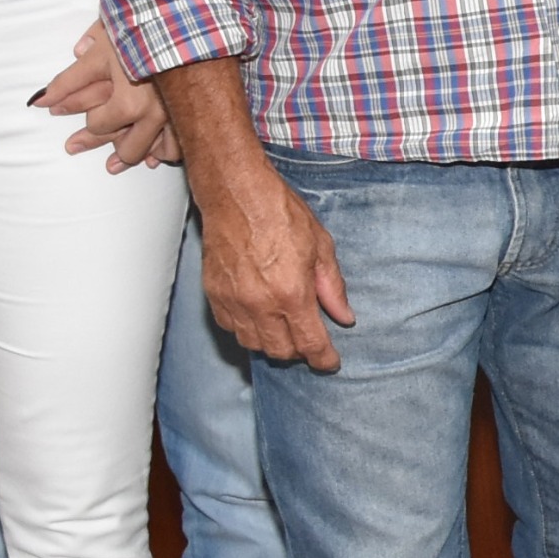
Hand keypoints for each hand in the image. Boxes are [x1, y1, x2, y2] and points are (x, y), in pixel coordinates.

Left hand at [39, 20, 180, 170]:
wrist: (187, 18)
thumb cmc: (143, 30)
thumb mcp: (101, 51)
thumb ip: (71, 79)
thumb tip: (44, 99)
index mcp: (129, 104)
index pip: (98, 125)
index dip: (80, 120)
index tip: (60, 112)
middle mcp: (154, 118)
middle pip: (128, 149)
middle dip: (104, 148)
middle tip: (75, 146)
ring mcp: (177, 117)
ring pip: (156, 150)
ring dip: (135, 156)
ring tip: (115, 163)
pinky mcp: (193, 112)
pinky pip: (180, 143)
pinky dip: (165, 150)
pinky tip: (156, 155)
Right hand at [197, 159, 351, 369]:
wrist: (237, 194)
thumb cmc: (279, 213)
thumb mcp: (321, 247)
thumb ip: (332, 288)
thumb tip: (344, 316)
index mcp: (291, 293)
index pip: (310, 344)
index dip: (323, 359)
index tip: (329, 363)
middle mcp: (260, 303)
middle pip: (280, 351)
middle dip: (298, 351)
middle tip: (309, 338)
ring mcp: (233, 301)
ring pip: (253, 344)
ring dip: (271, 342)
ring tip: (285, 327)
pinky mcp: (214, 294)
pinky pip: (231, 328)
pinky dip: (247, 329)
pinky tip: (259, 316)